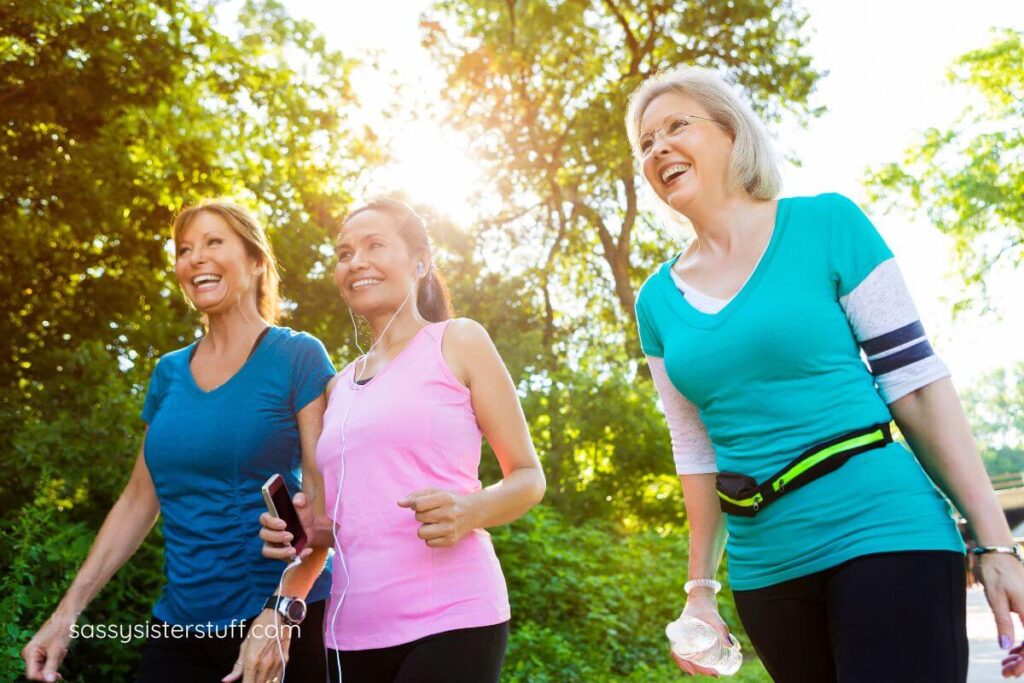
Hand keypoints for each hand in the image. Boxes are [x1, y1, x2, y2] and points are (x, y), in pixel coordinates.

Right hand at [22, 612, 73, 681]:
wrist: (66, 617)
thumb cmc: (61, 631)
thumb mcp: (57, 651)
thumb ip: (51, 667)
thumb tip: (49, 681)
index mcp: (29, 653)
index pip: (32, 675)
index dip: (44, 677)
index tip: (58, 674)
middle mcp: (29, 654)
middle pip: (40, 671)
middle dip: (52, 666)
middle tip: (61, 654)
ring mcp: (34, 653)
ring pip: (46, 667)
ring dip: (56, 661)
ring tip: (62, 649)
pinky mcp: (41, 651)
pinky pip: (49, 661)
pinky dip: (56, 658)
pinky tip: (62, 649)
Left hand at [223, 609, 290, 682]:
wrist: (278, 616)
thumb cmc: (259, 628)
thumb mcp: (245, 645)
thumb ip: (237, 666)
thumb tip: (226, 681)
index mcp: (252, 659)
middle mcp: (265, 663)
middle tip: (250, 679)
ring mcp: (276, 663)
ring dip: (264, 682)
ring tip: (258, 679)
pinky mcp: (285, 660)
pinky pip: (279, 677)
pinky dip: (273, 680)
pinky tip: (268, 678)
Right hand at [260, 492, 317, 561]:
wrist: (313, 528)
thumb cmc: (304, 515)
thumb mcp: (305, 505)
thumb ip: (301, 499)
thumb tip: (297, 501)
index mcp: (271, 518)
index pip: (264, 519)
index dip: (271, 522)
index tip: (283, 524)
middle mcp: (269, 532)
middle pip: (264, 535)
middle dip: (276, 537)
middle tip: (290, 536)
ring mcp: (273, 545)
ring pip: (268, 551)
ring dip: (279, 552)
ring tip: (293, 550)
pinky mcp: (281, 555)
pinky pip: (283, 560)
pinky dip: (295, 557)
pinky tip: (306, 551)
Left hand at [397, 488, 474, 547]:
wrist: (471, 512)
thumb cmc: (448, 501)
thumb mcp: (435, 492)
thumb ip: (415, 496)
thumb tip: (399, 503)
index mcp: (445, 499)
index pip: (418, 504)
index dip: (415, 504)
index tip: (422, 504)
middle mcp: (449, 514)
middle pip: (418, 517)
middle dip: (421, 515)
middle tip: (432, 513)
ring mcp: (450, 529)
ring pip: (421, 533)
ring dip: (424, 528)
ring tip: (434, 523)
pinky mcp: (450, 541)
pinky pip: (428, 543)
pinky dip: (430, 537)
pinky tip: (439, 530)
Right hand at [671, 590, 734, 677]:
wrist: (702, 597)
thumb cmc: (705, 606)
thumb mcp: (714, 617)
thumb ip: (722, 630)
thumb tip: (731, 646)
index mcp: (678, 633)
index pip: (676, 653)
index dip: (682, 664)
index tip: (693, 673)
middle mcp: (680, 638)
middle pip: (685, 658)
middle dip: (698, 669)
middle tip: (715, 673)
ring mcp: (686, 639)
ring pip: (689, 657)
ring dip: (699, 667)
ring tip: (715, 672)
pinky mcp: (692, 639)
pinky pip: (692, 653)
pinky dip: (699, 661)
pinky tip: (709, 666)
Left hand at [977, 553, 1023, 677]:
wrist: (997, 553)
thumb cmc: (994, 572)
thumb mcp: (995, 598)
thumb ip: (1003, 622)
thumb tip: (1006, 646)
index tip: (1011, 672)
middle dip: (1023, 662)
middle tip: (1005, 672)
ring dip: (1022, 654)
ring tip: (1005, 664)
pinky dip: (1023, 644)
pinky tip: (1010, 650)